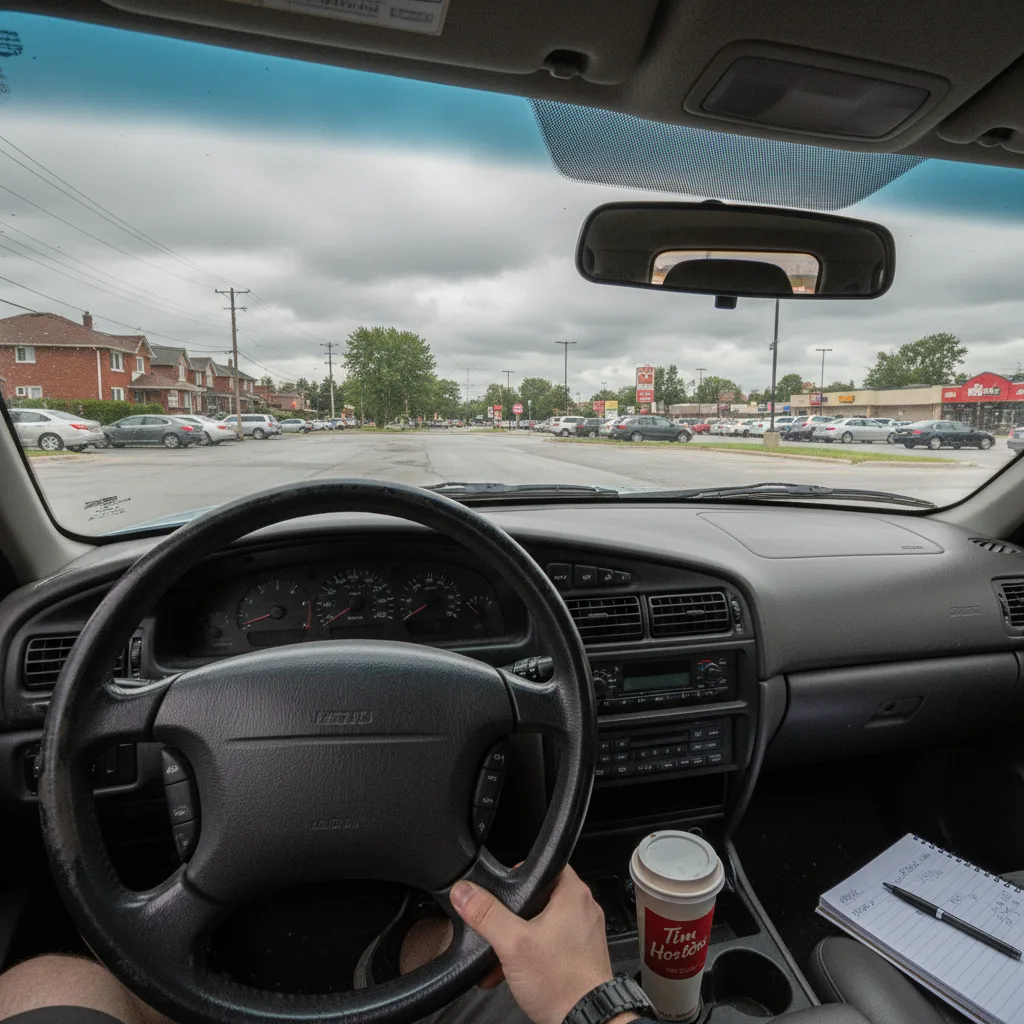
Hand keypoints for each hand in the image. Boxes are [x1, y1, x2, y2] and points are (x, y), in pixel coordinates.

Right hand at [450, 866, 635, 1023]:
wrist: (587, 1020)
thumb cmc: (562, 984)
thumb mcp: (512, 944)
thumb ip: (486, 915)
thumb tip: (464, 892)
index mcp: (572, 894)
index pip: (544, 864)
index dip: (519, 872)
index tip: (503, 885)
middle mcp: (583, 909)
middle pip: (539, 896)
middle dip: (512, 915)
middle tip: (498, 926)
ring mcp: (584, 933)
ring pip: (543, 923)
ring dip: (518, 938)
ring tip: (501, 956)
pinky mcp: (581, 954)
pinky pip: (552, 943)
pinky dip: (532, 952)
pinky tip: (513, 971)